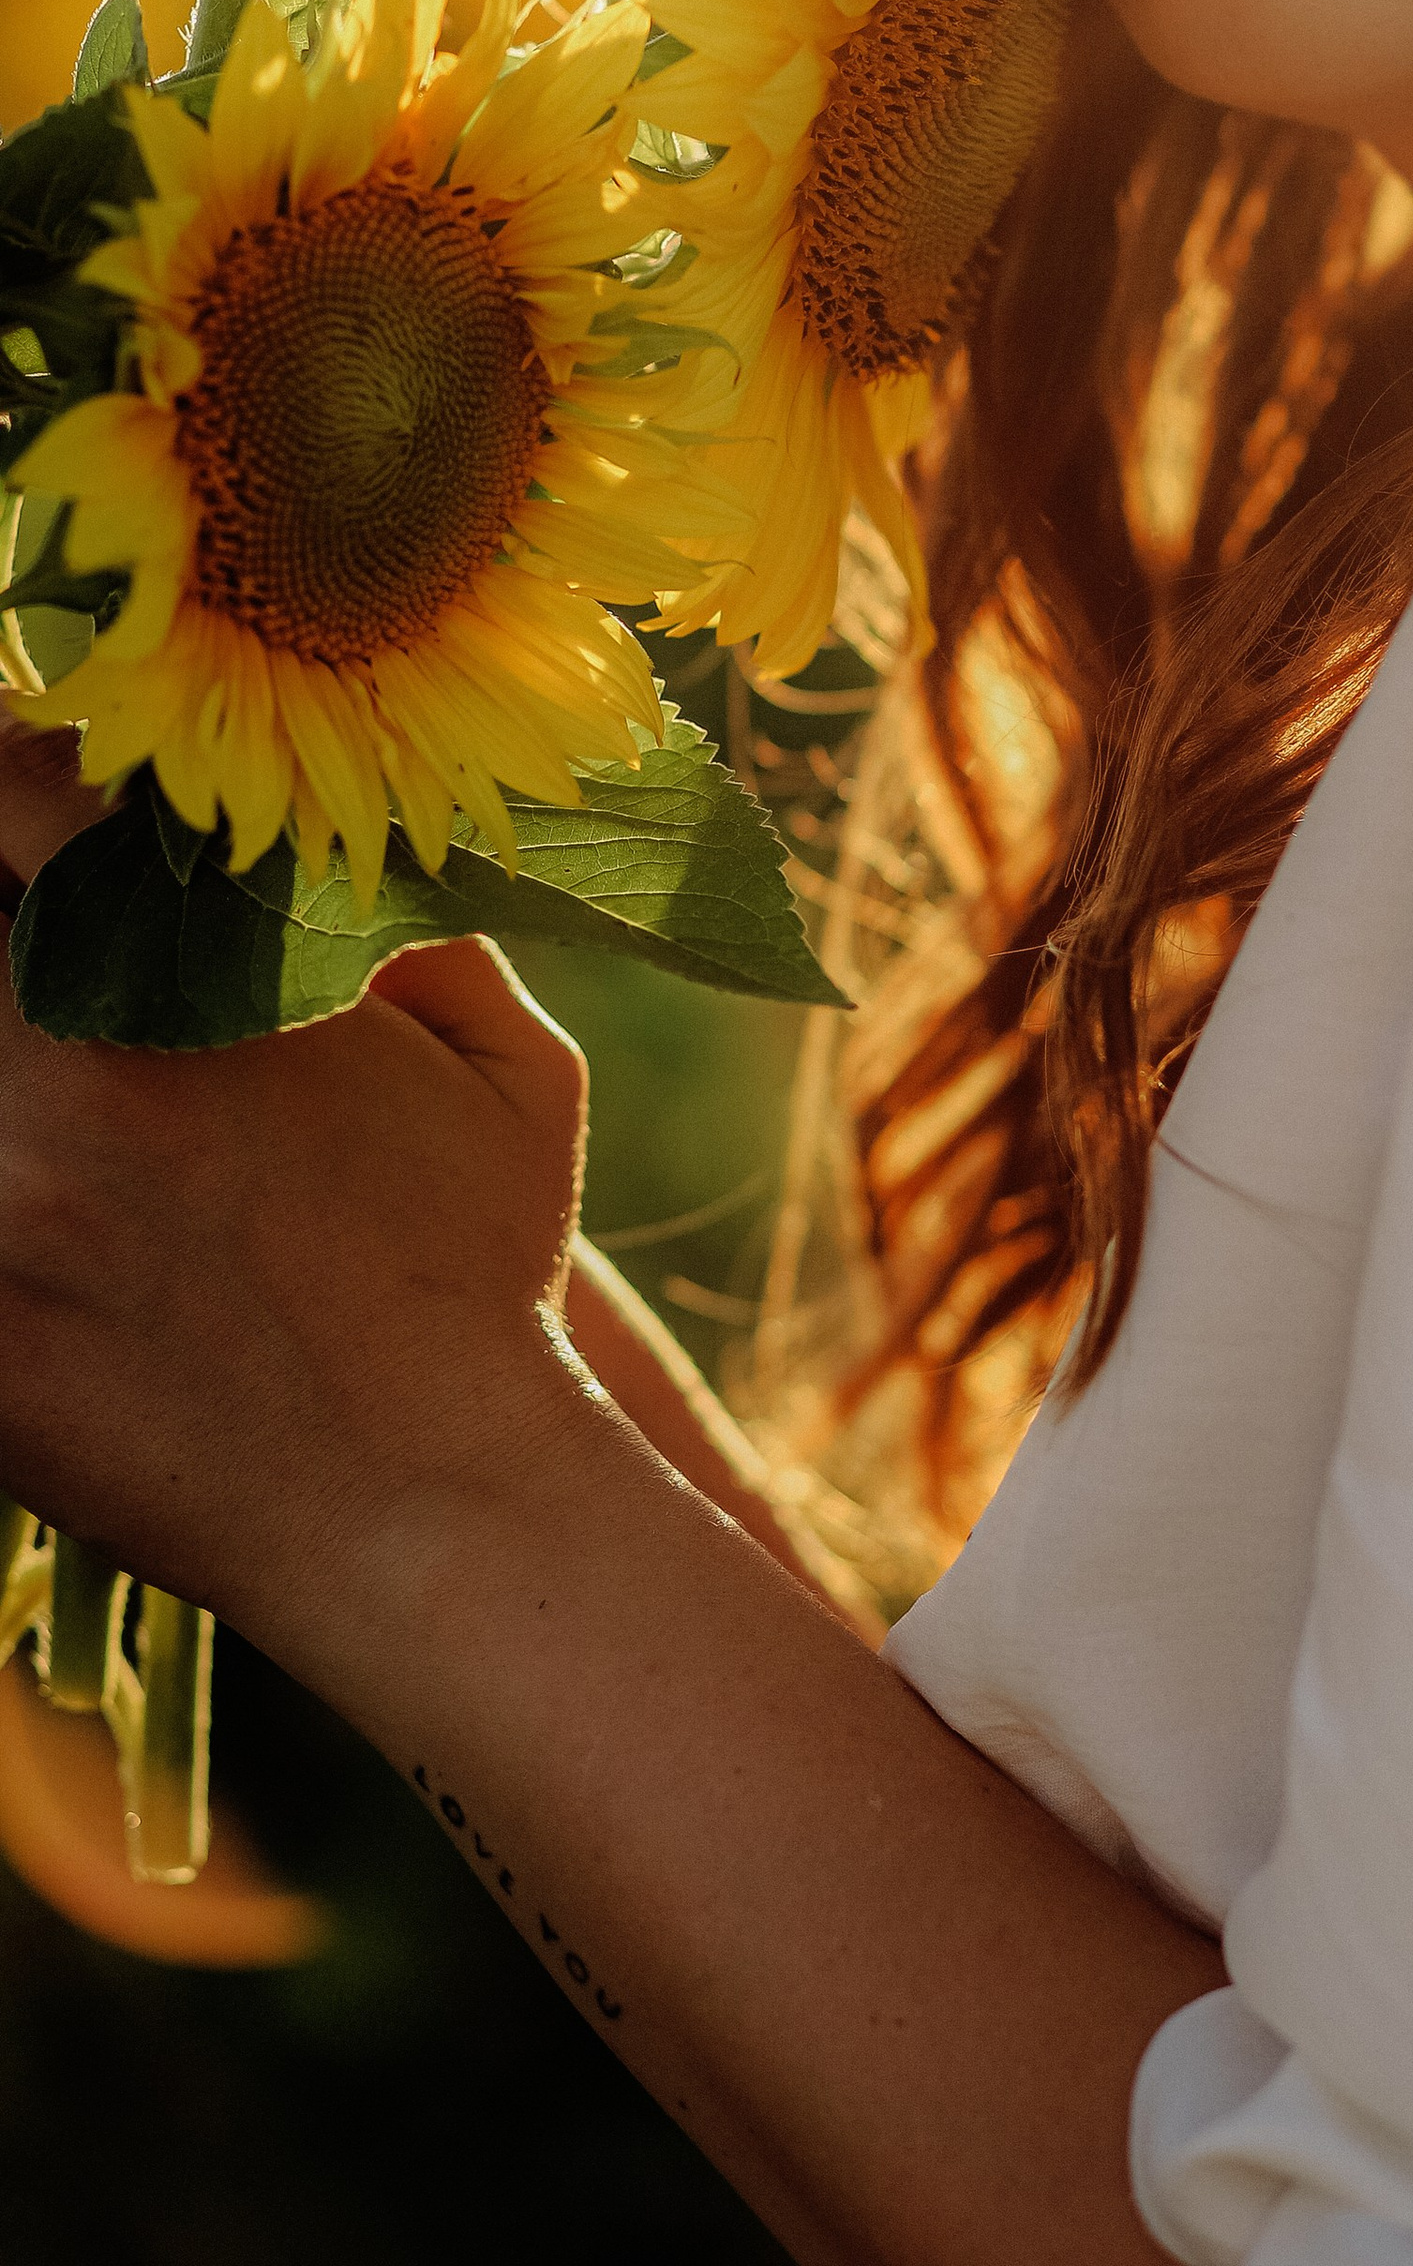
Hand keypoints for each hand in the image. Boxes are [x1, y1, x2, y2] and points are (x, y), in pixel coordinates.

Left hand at [0, 791, 591, 1652]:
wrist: (430, 1505)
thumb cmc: (481, 1276)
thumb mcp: (502, 1061)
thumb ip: (410, 924)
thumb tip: (333, 847)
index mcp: (200, 978)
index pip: (15, 783)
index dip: (11, 767)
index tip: (27, 794)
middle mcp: (66, 1072)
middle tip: (28, 941)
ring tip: (36, 1078)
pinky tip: (36, 1207)